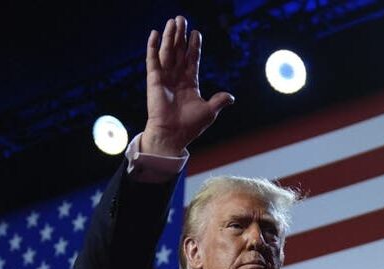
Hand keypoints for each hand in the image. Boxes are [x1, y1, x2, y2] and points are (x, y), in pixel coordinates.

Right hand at [141, 16, 234, 156]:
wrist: (172, 135)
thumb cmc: (190, 126)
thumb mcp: (209, 112)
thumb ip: (219, 101)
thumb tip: (231, 97)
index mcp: (190, 83)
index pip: (192, 59)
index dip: (194, 46)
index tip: (196, 32)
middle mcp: (177, 77)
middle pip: (179, 51)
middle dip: (180, 35)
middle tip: (181, 19)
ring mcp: (165, 77)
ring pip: (167, 51)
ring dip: (169, 36)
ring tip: (172, 21)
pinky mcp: (154, 79)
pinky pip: (153, 60)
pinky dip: (152, 47)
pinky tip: (154, 34)